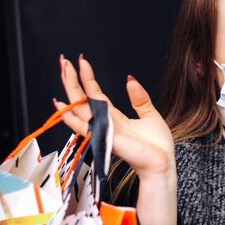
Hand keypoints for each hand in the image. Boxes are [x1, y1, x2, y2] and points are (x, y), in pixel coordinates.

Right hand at [55, 54, 174, 179]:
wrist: (163, 163)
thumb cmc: (158, 147)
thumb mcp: (150, 114)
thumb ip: (139, 98)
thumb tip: (130, 79)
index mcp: (115, 118)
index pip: (96, 94)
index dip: (88, 78)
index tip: (82, 62)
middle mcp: (105, 123)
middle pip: (83, 99)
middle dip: (73, 80)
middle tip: (64, 61)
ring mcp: (103, 130)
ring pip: (80, 108)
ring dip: (71, 89)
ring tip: (65, 70)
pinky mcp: (106, 138)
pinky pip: (85, 126)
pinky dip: (72, 118)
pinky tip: (62, 106)